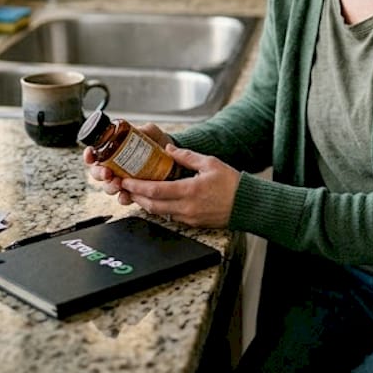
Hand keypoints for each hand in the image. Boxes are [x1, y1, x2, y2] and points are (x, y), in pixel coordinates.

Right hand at [81, 122, 174, 196]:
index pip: (95, 154)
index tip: (90, 154)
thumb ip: (141, 129)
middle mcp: (115, 167)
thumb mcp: (148, 132)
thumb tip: (137, 129)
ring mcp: (123, 180)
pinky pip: (124, 198)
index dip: (89, 155)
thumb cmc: (157, 143)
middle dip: (99, 174)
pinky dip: (123, 198)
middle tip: (107, 173)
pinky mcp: (133, 192)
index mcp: (113, 152)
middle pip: (97, 173)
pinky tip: (127, 195)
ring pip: (108, 187)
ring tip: (118, 184)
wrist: (174, 157)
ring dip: (110, 187)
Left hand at [118, 144, 238, 227]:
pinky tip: (156, 200)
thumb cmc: (232, 184)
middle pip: (152, 205)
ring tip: (136, 193)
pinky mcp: (193, 223)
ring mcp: (189, 218)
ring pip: (160, 213)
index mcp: (190, 190)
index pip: (156, 190)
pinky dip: (160, 209)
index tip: (126, 181)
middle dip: (136, 197)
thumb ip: (187, 156)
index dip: (138, 187)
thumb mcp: (210, 163)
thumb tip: (169, 149)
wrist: (247, 205)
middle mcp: (187, 207)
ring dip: (146, 203)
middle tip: (125, 188)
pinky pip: (171, 216)